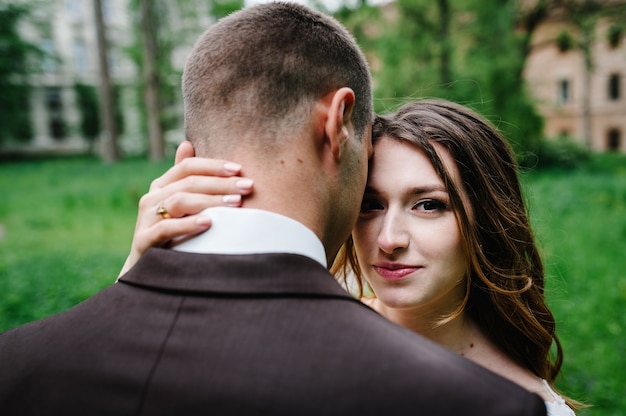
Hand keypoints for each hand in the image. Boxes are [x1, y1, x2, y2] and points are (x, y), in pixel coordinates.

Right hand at [118, 141, 252, 277]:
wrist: (147, 270)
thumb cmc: (171, 233)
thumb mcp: (179, 205)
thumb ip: (185, 178)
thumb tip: (187, 143)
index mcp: (161, 186)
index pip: (188, 167)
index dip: (214, 166)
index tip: (240, 170)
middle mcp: (151, 198)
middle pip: (188, 183)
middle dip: (221, 183)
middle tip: (247, 187)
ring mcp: (146, 219)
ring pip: (178, 202)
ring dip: (210, 201)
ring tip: (235, 203)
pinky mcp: (144, 241)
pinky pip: (166, 228)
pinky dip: (188, 224)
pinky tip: (209, 222)